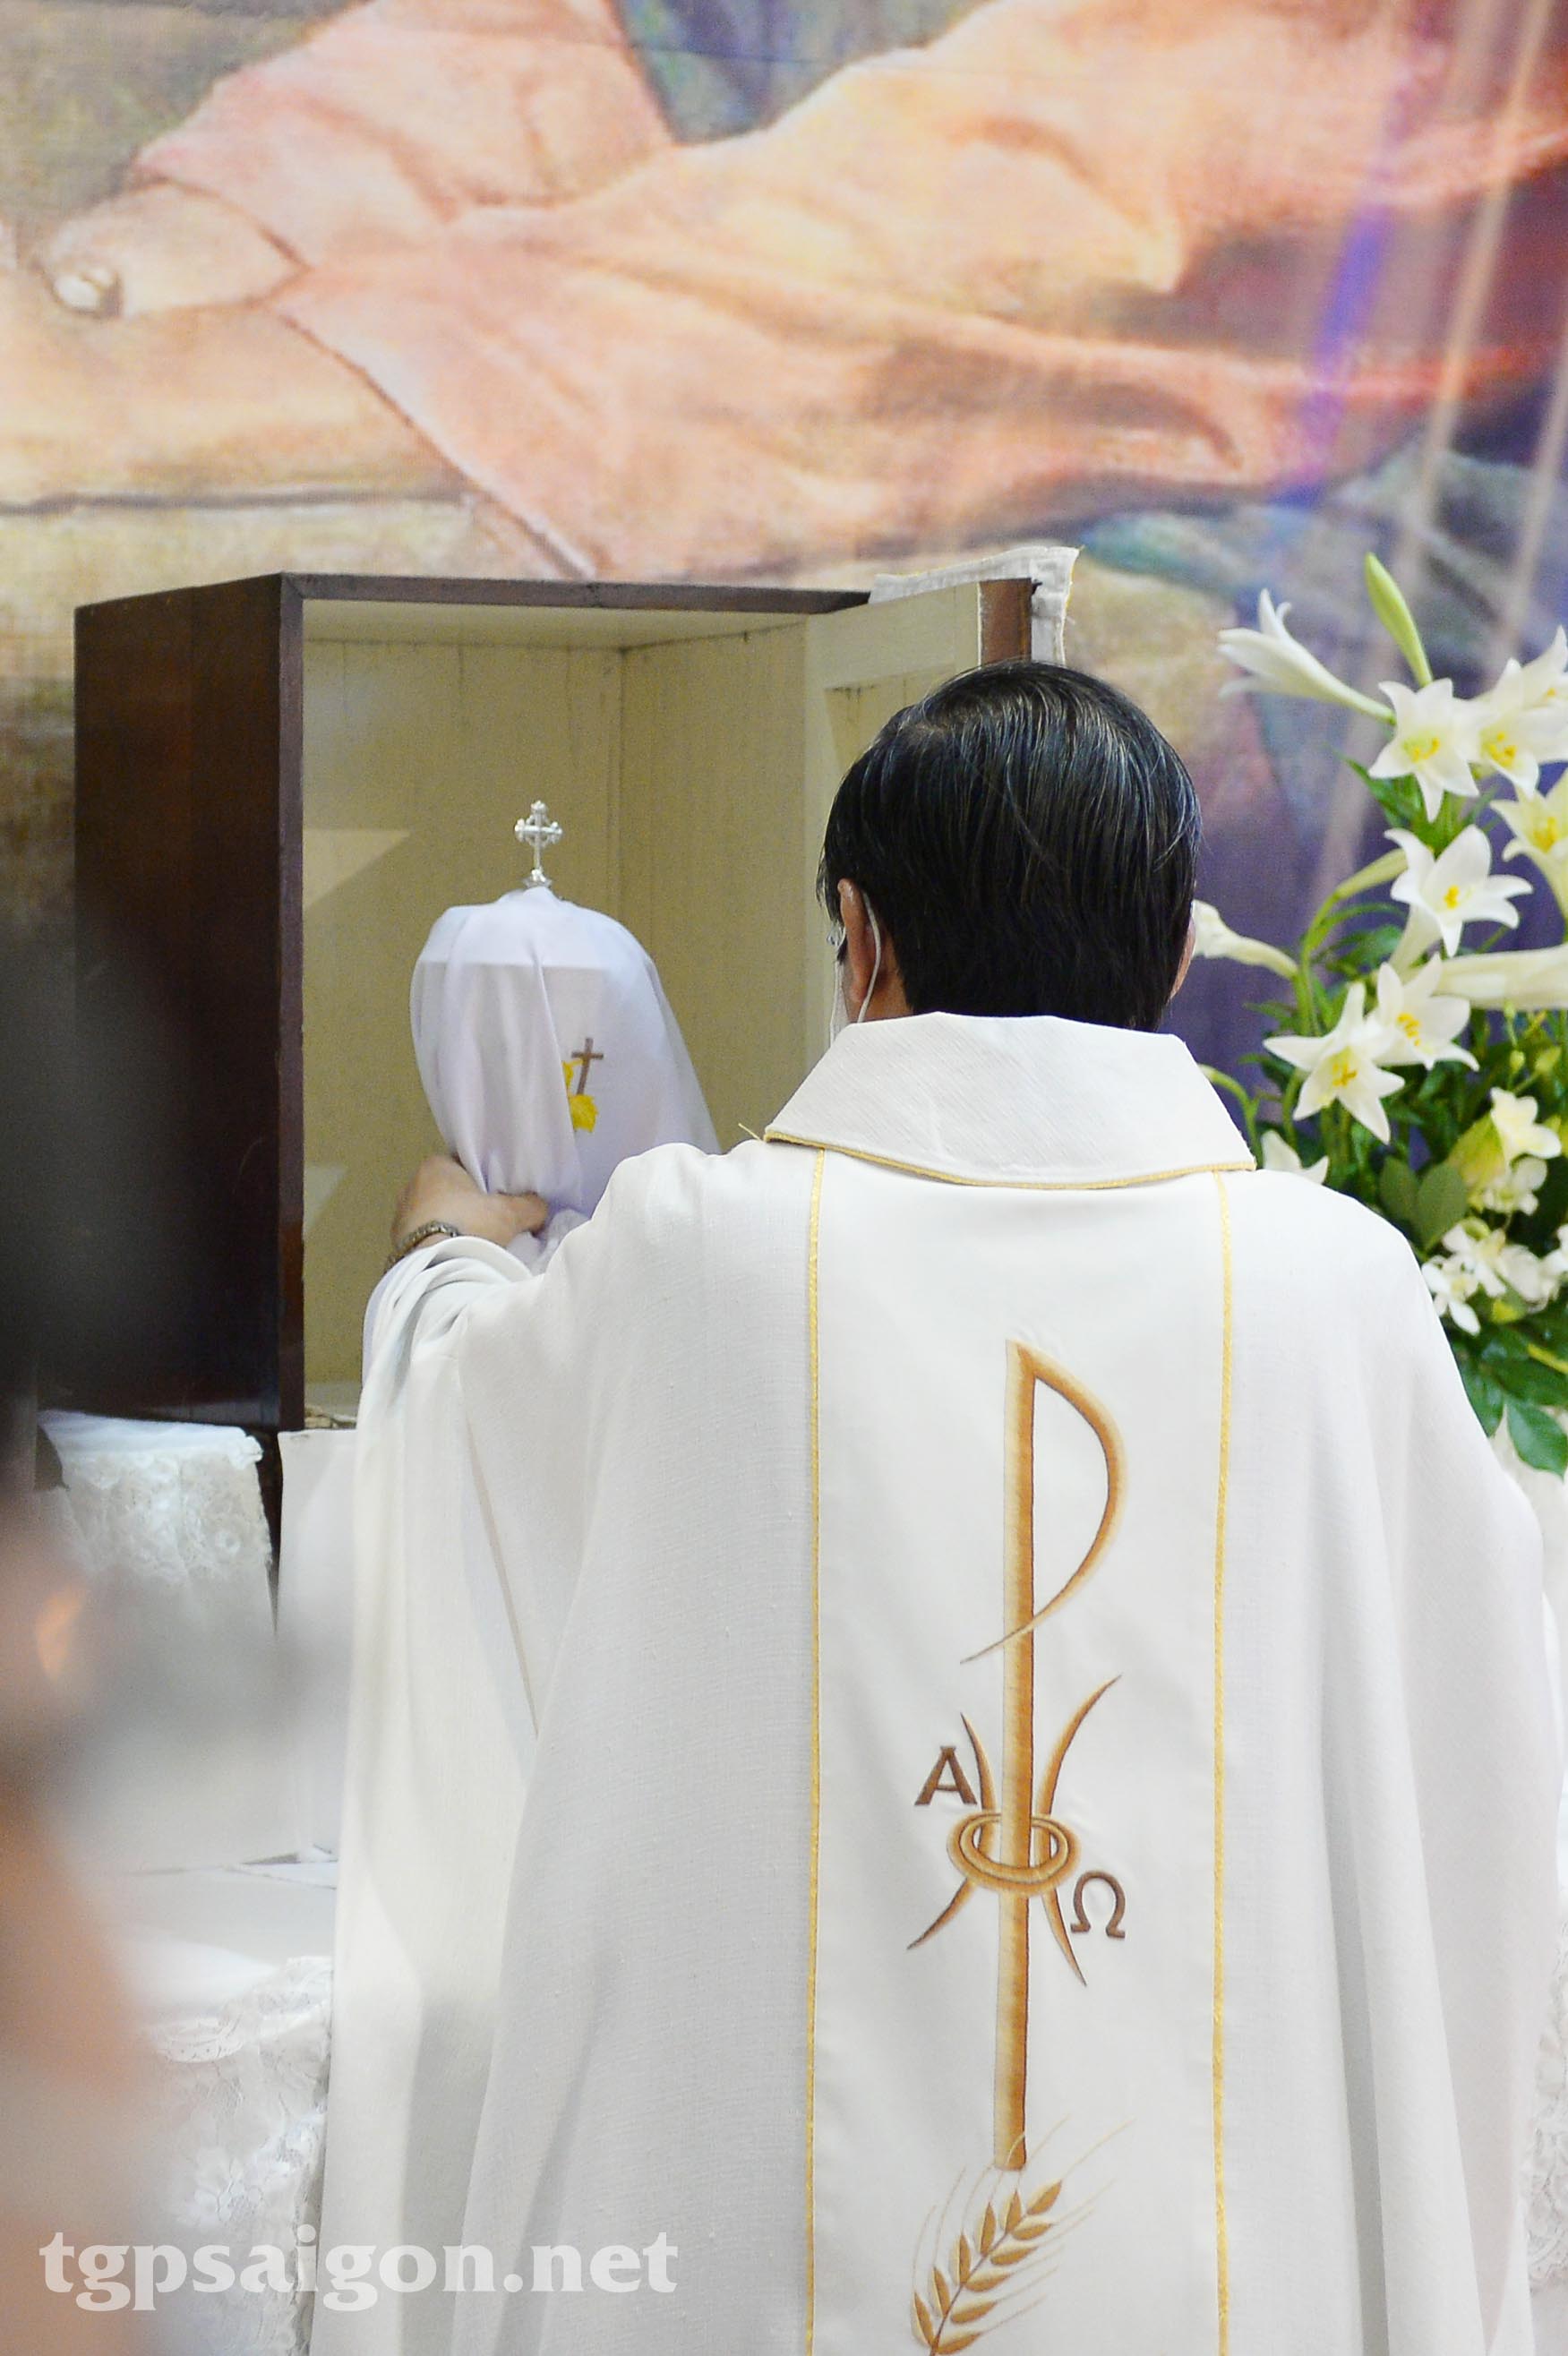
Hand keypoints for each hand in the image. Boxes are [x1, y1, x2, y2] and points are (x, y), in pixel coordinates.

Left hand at [392, 1155, 548, 1251]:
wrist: (436, 1269)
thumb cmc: (471, 1225)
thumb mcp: (512, 1213)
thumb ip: (530, 1205)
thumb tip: (539, 1206)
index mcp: (435, 1166)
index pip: (464, 1165)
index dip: (485, 1180)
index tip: (501, 1196)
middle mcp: (412, 1185)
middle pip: (449, 1191)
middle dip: (469, 1205)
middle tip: (493, 1221)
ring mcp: (401, 1216)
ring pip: (437, 1216)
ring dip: (454, 1226)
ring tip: (477, 1243)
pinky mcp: (398, 1243)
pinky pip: (427, 1239)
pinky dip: (442, 1244)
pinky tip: (458, 1256)